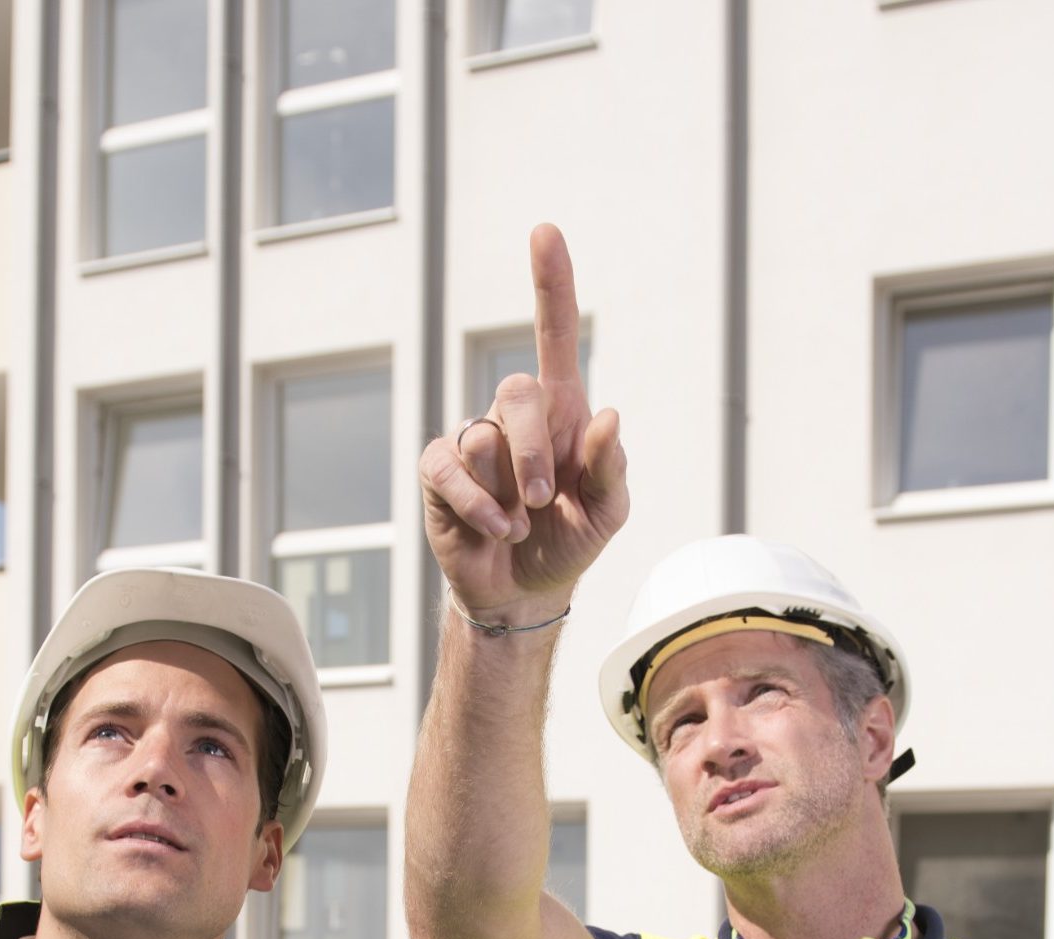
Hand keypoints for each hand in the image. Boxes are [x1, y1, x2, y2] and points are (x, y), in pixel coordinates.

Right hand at [417, 223, 628, 627]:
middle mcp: (514, 416)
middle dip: (535, 450)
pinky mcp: (441, 471)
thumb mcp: (607, 513)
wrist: (522, 591)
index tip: (544, 233)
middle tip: (547, 498)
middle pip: (518, 391)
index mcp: (562, 411)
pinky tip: (496, 529)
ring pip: (484, 436)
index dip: (550, 284)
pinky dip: (480, 506)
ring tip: (521, 524)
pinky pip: (452, 469)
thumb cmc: (569, 541)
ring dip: (511, 491)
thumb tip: (608, 418)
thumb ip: (612, 470)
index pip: (555, 334)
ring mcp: (473, 440)